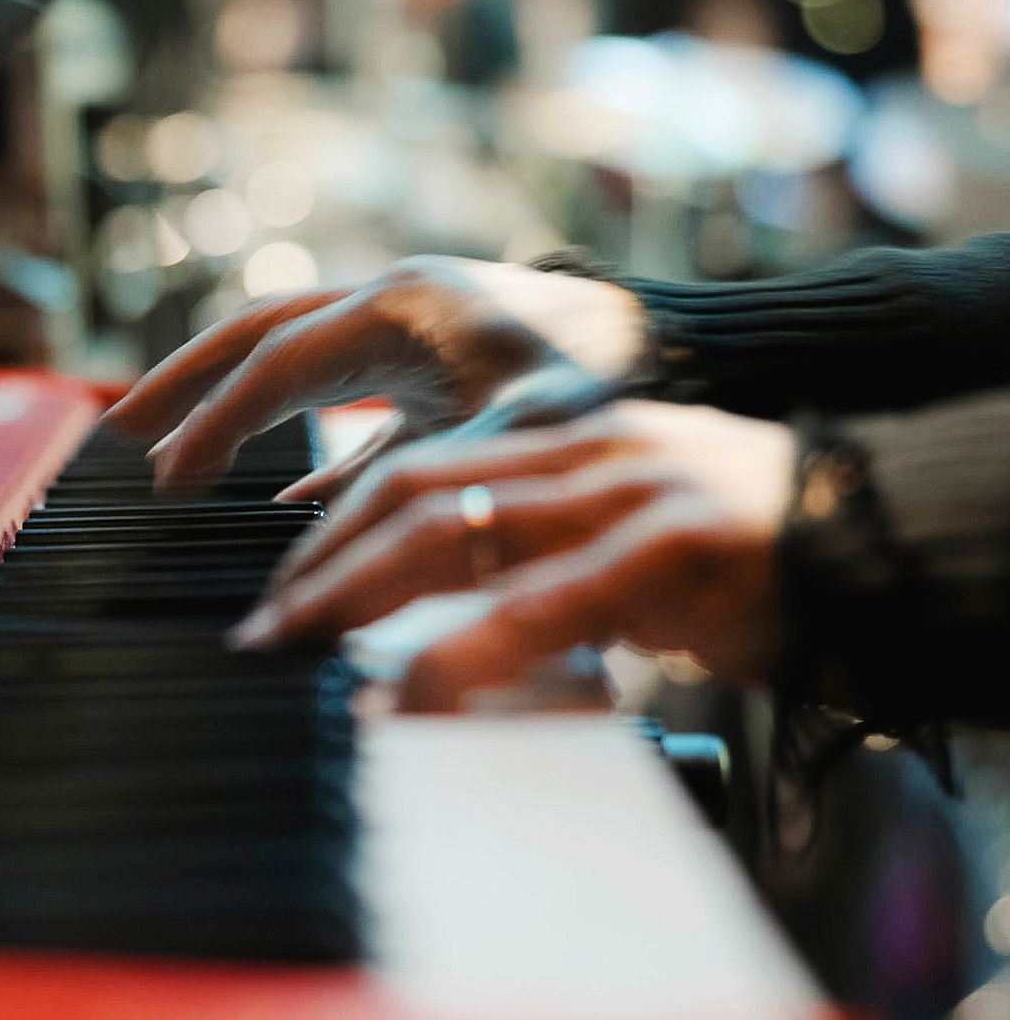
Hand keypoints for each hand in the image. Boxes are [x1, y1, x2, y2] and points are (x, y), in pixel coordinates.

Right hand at [101, 256, 647, 493]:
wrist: (697, 351)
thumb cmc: (618, 387)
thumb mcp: (521, 437)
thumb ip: (414, 489)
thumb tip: (308, 552)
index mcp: (406, 308)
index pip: (278, 362)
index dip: (214, 421)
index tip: (162, 479)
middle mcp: (394, 304)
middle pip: (256, 334)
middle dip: (182, 383)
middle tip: (114, 433)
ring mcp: (409, 330)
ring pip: (287, 356)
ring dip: (224, 403)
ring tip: (161, 452)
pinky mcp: (431, 368)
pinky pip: (338, 400)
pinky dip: (295, 445)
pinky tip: (268, 503)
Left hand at [228, 401, 796, 709]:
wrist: (878, 541)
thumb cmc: (742, 558)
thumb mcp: (622, 533)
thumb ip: (538, 552)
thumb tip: (444, 604)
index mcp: (564, 441)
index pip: (416, 468)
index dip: (332, 526)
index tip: (279, 588)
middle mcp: (580, 451)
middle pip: (411, 491)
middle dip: (320, 563)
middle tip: (261, 630)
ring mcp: (623, 491)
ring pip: (454, 530)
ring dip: (355, 595)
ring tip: (296, 648)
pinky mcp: (670, 547)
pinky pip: (539, 604)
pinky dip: (459, 654)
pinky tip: (407, 697)